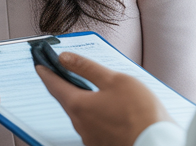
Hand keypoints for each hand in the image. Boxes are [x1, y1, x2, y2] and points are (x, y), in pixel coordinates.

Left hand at [37, 52, 170, 145]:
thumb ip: (87, 68)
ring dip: (80, 100)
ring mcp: (90, 137)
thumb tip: (64, 58)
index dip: (46, 73)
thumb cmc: (140, 113)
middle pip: (66, 100)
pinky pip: (92, 125)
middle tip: (58, 73)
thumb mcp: (115, 80)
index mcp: (79, 106)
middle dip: (61, 86)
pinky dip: (93, 114)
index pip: (55, 85)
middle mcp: (80, 124)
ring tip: (85, 88)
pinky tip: (104, 109)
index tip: (39, 65)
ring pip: (80, 114)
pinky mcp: (101, 144)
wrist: (156, 144)